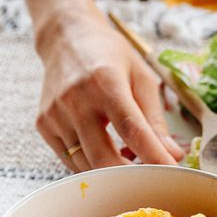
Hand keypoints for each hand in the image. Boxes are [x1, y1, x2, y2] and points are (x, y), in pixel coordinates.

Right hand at [35, 14, 184, 169]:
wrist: (66, 38)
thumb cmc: (110, 57)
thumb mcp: (141, 79)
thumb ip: (155, 120)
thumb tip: (172, 154)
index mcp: (106, 82)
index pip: (131, 129)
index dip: (152, 156)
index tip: (171, 172)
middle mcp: (76, 99)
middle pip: (103, 157)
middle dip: (130, 177)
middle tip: (150, 178)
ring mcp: (56, 114)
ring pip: (86, 165)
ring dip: (111, 172)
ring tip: (129, 158)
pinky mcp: (44, 125)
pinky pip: (70, 160)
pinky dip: (91, 165)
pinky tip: (106, 150)